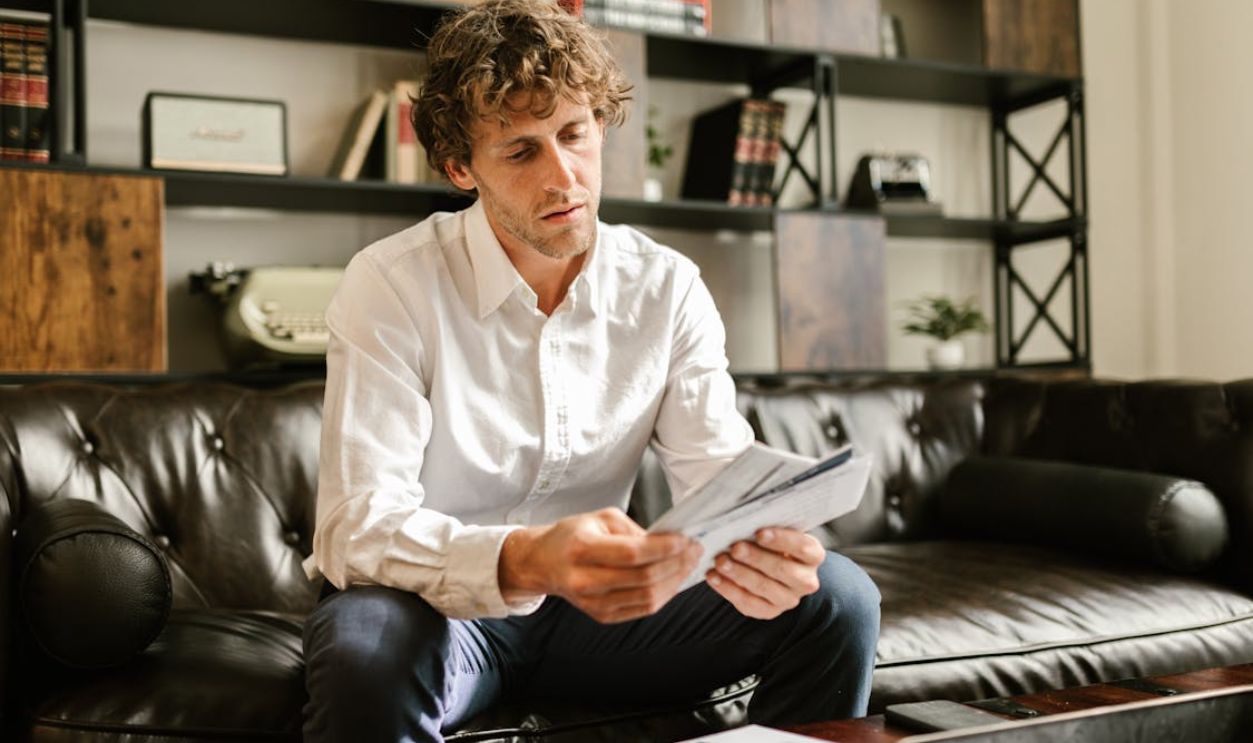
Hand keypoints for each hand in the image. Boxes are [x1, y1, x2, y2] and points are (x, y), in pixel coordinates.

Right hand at [499, 507, 702, 623]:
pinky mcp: (601, 616)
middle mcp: (585, 581)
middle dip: (677, 564)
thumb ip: (635, 530)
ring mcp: (593, 603)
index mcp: (582, 549)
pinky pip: (642, 609)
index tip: (686, 539)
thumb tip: (670, 542)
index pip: (632, 553)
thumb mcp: (601, 518)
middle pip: (644, 579)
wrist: (544, 563)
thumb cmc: (574, 536)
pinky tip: (674, 579)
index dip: (664, 548)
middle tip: (694, 551)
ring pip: (648, 598)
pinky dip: (664, 595)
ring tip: (688, 565)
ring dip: (675, 582)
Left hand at [706, 527, 824, 619]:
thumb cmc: (772, 543)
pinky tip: (713, 577)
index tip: (758, 533)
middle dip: (755, 558)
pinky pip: (748, 603)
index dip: (781, 540)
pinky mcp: (769, 611)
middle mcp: (805, 580)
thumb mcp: (776, 531)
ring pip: (763, 587)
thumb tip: (743, 519)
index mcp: (812, 555)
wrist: (770, 567)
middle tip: (734, 547)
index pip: (802, 547)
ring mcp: (788, 599)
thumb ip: (766, 526)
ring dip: (739, 574)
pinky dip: (728, 589)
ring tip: (720, 561)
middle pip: (782, 569)